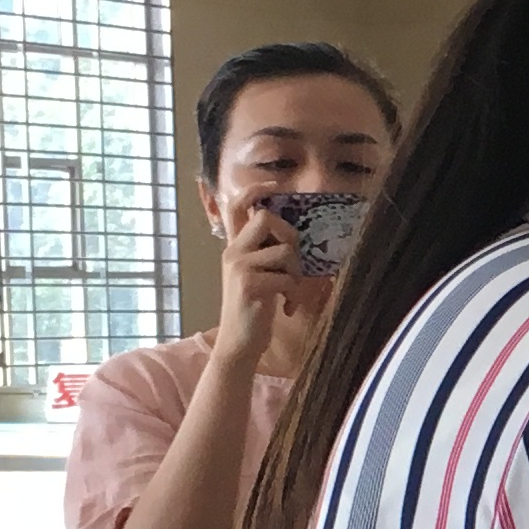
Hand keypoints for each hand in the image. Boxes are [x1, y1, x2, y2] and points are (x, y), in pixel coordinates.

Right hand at [211, 193, 323, 364]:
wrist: (239, 344)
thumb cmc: (255, 309)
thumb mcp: (258, 274)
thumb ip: (266, 251)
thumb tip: (292, 232)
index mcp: (234, 246)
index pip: (237, 206)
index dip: (254, 190)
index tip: (273, 184)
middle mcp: (232, 251)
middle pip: (268, 218)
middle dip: (291, 238)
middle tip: (293, 266)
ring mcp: (239, 267)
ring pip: (284, 250)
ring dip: (296, 273)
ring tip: (289, 292)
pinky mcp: (248, 285)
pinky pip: (287, 277)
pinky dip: (294, 294)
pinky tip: (286, 308)